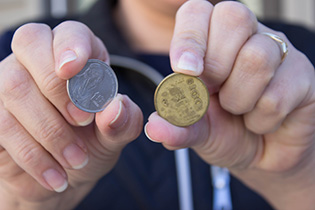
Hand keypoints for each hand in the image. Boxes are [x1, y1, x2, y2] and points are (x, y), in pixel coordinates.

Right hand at [0, 21, 142, 208]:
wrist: (64, 173)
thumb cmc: (91, 142)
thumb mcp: (114, 135)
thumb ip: (123, 121)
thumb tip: (115, 108)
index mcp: (77, 56)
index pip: (69, 32)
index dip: (71, 45)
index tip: (74, 69)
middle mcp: (38, 60)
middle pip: (31, 44)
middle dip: (57, 87)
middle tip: (82, 121)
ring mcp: (10, 83)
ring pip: (15, 89)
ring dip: (50, 130)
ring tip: (77, 159)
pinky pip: (3, 126)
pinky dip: (34, 156)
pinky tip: (57, 176)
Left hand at [145, 1, 314, 208]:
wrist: (261, 155)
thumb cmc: (226, 131)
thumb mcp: (196, 131)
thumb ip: (177, 126)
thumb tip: (154, 127)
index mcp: (212, 40)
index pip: (197, 12)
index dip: (189, 37)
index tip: (186, 69)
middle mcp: (246, 36)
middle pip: (232, 19)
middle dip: (217, 67)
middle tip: (217, 93)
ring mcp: (278, 52)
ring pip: (256, 58)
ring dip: (239, 100)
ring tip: (240, 110)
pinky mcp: (302, 75)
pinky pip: (277, 94)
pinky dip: (262, 119)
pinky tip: (262, 121)